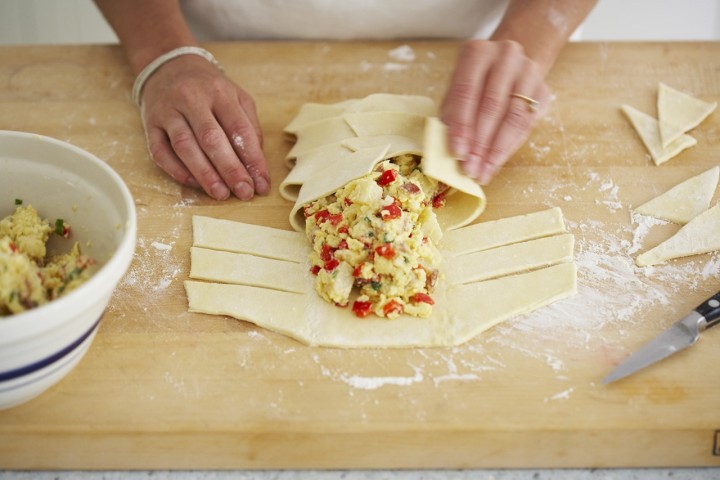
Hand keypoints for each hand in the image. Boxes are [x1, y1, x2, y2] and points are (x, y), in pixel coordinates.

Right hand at [139, 55, 269, 199]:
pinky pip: (160, 151)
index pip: (239, 129)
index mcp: (220, 92)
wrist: (168, 65)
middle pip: (212, 139)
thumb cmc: (209, 89)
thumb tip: (257, 165)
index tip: (261, 183)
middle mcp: (192, 100)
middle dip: (230, 169)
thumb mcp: (236, 98)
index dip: (253, 159)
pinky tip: (193, 184)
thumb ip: (250, 127)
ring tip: (221, 194)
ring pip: (185, 146)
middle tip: (244, 192)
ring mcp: (168, 112)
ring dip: (204, 174)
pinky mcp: (150, 124)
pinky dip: (177, 170)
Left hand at [441, 39, 551, 184]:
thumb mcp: (457, 91)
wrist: (508, 66)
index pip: (466, 92)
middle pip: (491, 106)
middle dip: (479, 143)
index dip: (461, 125)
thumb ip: (451, 115)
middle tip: (470, 168)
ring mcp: (528, 71)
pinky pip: (527, 124)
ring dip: (496, 150)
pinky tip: (496, 162)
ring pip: (514, 117)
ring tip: (483, 171)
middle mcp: (505, 56)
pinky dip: (510, 147)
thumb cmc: (475, 83)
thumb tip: (448, 150)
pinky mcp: (543, 90)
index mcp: (476, 53)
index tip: (457, 153)